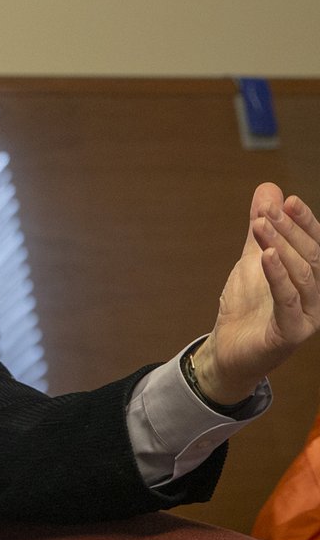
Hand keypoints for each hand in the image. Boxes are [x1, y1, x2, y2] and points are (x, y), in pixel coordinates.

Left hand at [192, 184, 319, 404]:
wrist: (228, 349)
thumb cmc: (247, 306)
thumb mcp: (252, 259)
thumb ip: (262, 229)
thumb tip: (269, 190)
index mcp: (311, 279)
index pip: (315, 246)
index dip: (305, 223)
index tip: (288, 200)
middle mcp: (317, 298)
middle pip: (310, 257)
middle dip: (289, 230)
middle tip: (267, 211)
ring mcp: (308, 316)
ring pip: (302, 276)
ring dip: (281, 247)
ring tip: (260, 226)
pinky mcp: (292, 333)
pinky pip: (289, 301)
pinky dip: (278, 276)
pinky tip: (266, 256)